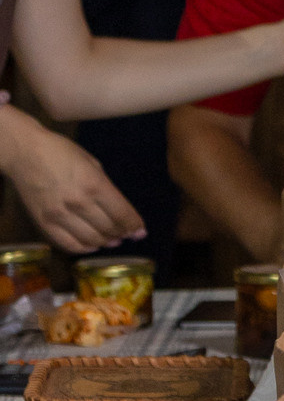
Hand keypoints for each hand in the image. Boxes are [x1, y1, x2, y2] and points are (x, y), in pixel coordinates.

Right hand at [0, 115, 145, 250]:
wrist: (25, 152)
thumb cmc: (62, 153)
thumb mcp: (92, 164)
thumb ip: (106, 188)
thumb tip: (120, 210)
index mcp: (94, 185)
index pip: (121, 214)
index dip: (134, 226)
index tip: (141, 232)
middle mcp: (78, 203)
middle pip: (109, 229)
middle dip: (122, 234)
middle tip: (127, 234)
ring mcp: (59, 215)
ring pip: (91, 240)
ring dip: (106, 242)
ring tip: (112, 240)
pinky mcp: (44, 223)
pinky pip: (68, 244)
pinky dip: (84, 248)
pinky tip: (92, 244)